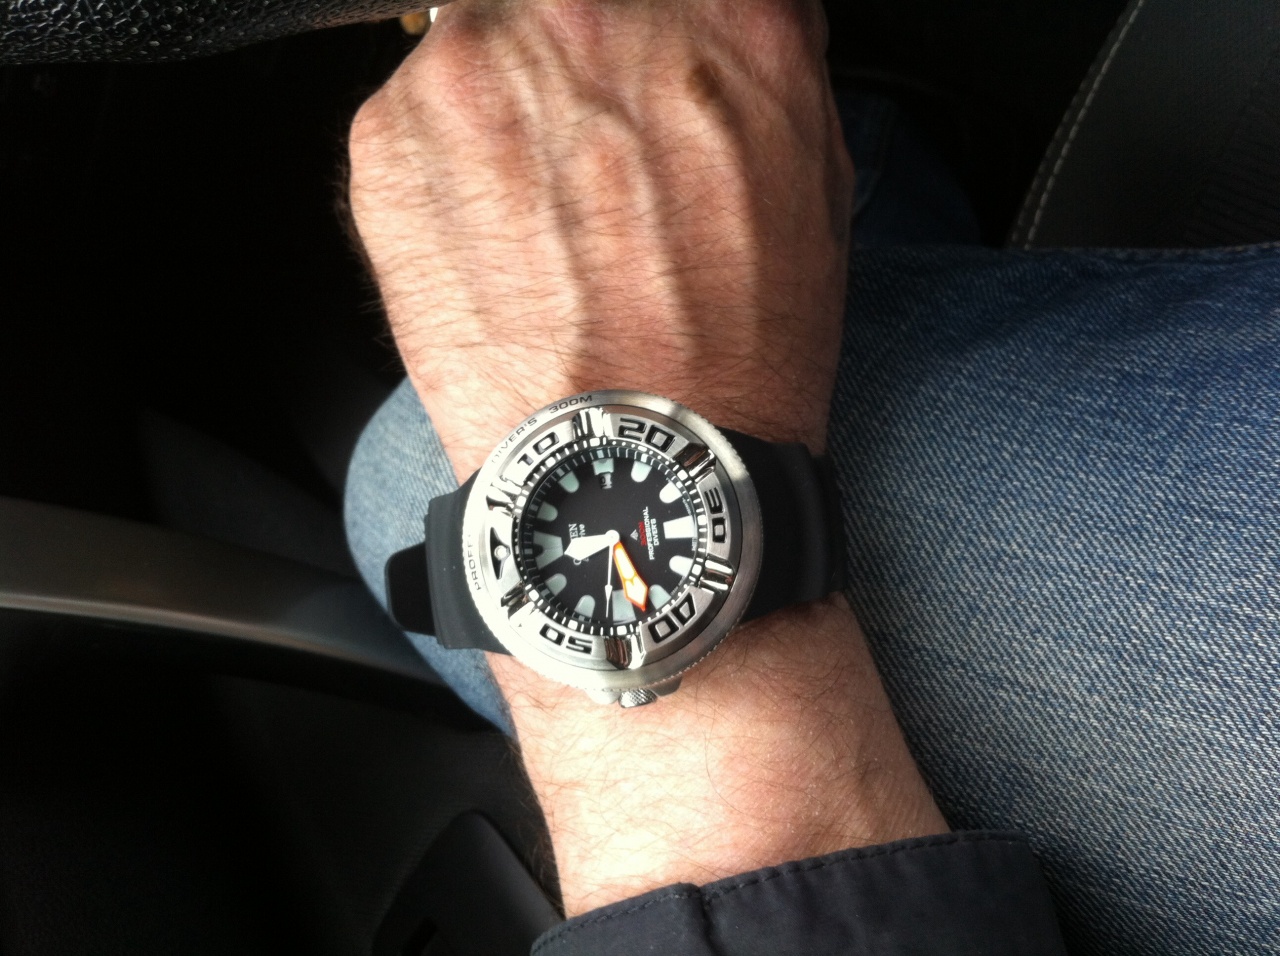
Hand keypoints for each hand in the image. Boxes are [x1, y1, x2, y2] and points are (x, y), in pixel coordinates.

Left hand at [349, 0, 945, 916]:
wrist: (628, 473)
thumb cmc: (734, 357)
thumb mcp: (815, 185)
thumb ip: (765, 61)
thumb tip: (718, 19)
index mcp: (726, 14)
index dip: (661, 30)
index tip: (644, 66)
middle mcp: (596, 13)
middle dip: (583, 55)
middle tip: (595, 148)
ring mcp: (481, 66)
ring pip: (488, 34)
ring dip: (513, 100)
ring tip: (546, 209)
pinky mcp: (391, 133)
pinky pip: (420, 102)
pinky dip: (450, 155)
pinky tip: (496, 236)